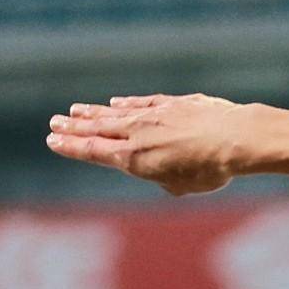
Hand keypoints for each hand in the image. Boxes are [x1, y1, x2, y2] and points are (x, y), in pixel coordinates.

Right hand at [47, 93, 262, 195]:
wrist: (236, 138)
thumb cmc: (211, 169)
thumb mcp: (181, 186)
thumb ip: (163, 178)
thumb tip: (162, 170)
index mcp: (133, 158)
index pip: (92, 151)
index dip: (71, 146)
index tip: (53, 140)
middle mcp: (137, 134)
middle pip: (97, 129)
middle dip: (74, 127)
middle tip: (54, 123)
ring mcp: (153, 115)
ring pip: (115, 113)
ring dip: (93, 112)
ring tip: (74, 110)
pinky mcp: (173, 103)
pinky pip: (142, 103)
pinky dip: (126, 104)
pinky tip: (115, 103)